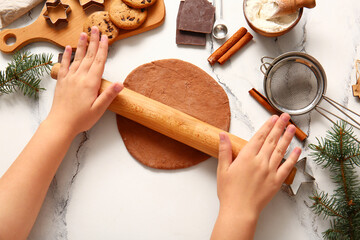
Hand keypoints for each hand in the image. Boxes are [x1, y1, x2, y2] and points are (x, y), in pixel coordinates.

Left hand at [46, 27, 122, 136]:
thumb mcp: (99, 109)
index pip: (99, 62)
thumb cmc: (81, 119)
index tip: (105, 37)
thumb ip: (109, 95)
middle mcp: (80, 77)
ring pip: (77, 58)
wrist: (60, 124)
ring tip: (84, 33)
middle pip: (89, 56)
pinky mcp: (62, 82)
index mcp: (90, 83)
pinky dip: (66, 56)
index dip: (103, 49)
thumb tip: (120, 84)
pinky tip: (68, 48)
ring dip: (82, 45)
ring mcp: (70, 78)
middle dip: (93, 41)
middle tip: (96, 28)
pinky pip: (65, 65)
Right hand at [212, 113, 300, 239]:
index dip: (267, 126)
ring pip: (280, 150)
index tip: (273, 117)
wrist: (239, 210)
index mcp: (246, 157)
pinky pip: (287, 167)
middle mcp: (260, 162)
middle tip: (285, 116)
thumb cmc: (229, 192)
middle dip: (279, 127)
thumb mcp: (222, 169)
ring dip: (287, 138)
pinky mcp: (277, 181)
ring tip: (292, 127)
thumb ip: (224, 150)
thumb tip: (222, 134)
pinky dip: (293, 157)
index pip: (259, 137)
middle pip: (271, 140)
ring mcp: (270, 171)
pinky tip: (297, 149)